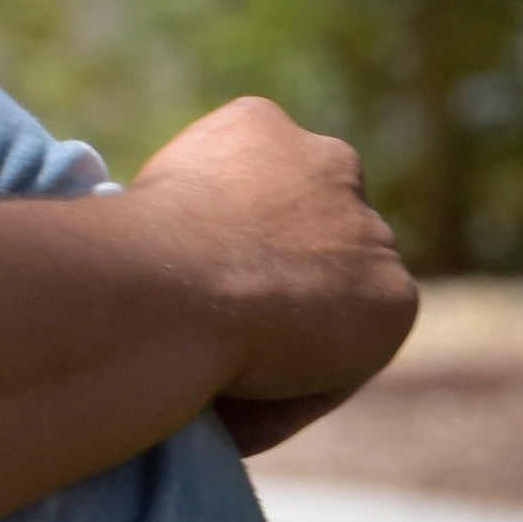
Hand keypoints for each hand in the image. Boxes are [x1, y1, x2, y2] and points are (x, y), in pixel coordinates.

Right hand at [126, 98, 418, 424]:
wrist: (173, 287)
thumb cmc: (128, 259)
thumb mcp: (143, 218)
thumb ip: (195, 232)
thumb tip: (197, 288)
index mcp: (256, 127)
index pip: (257, 193)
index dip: (220, 247)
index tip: (182, 288)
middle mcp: (327, 160)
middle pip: (308, 239)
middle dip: (277, 281)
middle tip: (217, 337)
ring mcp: (370, 230)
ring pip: (333, 300)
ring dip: (294, 338)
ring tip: (223, 381)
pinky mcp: (395, 297)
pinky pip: (349, 356)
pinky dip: (302, 386)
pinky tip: (244, 395)